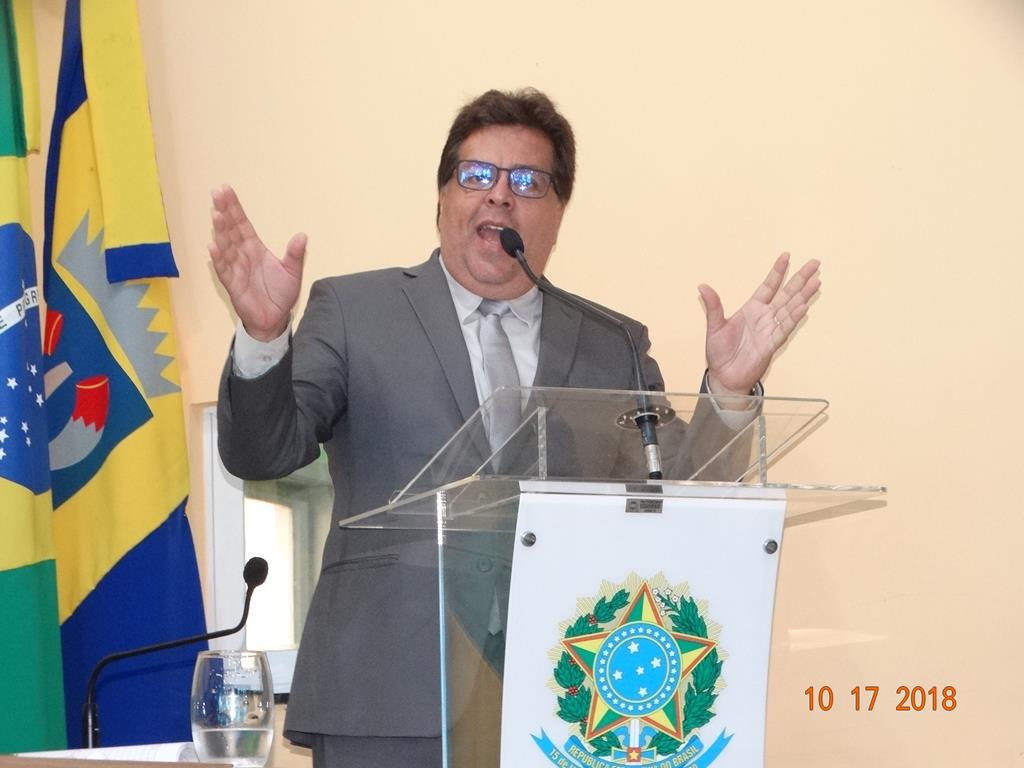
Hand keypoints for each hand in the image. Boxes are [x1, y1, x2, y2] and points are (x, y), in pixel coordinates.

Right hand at [209, 184, 306, 340]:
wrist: (275, 319)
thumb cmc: (280, 294)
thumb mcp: (293, 272)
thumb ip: (295, 255)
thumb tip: (302, 236)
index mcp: (255, 248)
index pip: (242, 223)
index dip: (234, 207)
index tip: (225, 190)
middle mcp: (242, 254)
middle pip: (231, 229)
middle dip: (224, 211)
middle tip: (217, 193)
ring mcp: (235, 268)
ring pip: (225, 246)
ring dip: (220, 231)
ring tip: (216, 214)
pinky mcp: (233, 284)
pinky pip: (224, 270)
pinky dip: (218, 258)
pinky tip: (213, 246)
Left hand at [699, 253, 820, 395]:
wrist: (723, 376)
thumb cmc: (719, 353)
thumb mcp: (714, 326)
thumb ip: (713, 306)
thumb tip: (702, 286)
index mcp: (751, 309)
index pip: (768, 286)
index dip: (777, 272)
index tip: (786, 256)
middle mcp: (764, 317)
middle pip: (786, 294)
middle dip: (800, 279)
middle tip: (815, 263)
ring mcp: (770, 329)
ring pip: (790, 309)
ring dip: (803, 295)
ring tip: (816, 281)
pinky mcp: (771, 344)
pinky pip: (784, 329)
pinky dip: (794, 318)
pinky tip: (804, 306)